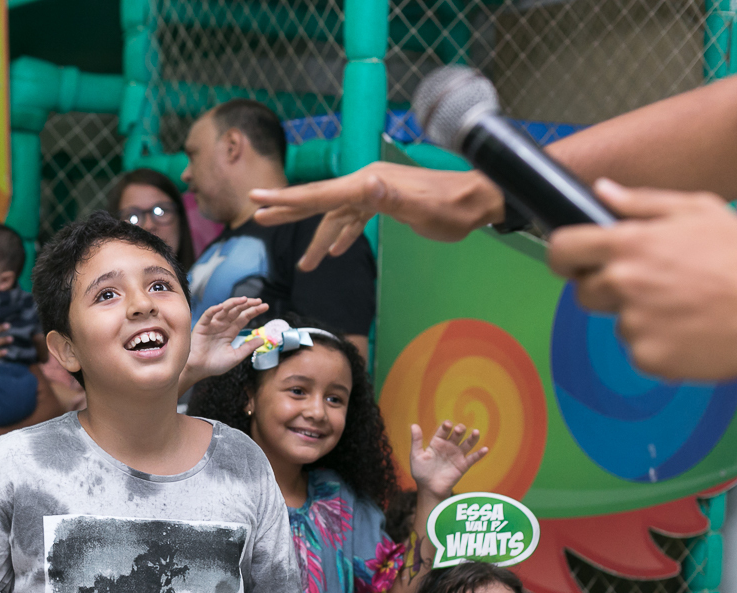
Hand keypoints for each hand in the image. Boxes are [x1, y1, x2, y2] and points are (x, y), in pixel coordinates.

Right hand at [183, 297, 269, 387]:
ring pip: (224, 309)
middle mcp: (222, 325)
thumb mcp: (236, 357)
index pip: (244, 317)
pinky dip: (214, 310)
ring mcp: (212, 324)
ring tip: (245, 300)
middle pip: (237, 310)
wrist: (198, 370)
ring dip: (234, 303)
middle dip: (248, 304)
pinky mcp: (202, 326)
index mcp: (231, 331)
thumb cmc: (215, 365)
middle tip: (259, 301)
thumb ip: (248, 348)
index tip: (265, 306)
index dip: (254, 311)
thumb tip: (263, 339)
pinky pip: (208, 315)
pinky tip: (222, 307)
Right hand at [249, 163, 502, 270]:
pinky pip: (355, 219)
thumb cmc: (452, 207)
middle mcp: (366, 184)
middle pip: (319, 200)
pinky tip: (338, 251)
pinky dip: (343, 234)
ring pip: (336, 216)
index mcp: (367, 184)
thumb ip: (391, 196)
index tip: (257, 201)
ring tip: (304, 264)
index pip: (319, 194)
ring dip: (319, 238)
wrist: (479, 201)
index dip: (286, 200)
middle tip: (258, 215)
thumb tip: (367, 184)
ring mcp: (375, 193)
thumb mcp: (420, 206)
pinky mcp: (385, 202)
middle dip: (289, 211)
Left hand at [409, 421, 488, 499]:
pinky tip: (485, 449)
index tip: (448, 424)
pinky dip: (479, 454)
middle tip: (459, 429)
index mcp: (437, 442)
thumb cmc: (421, 472)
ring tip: (476, 432)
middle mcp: (449, 446)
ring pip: (467, 444)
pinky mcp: (463, 465)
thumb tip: (414, 425)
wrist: (429, 489)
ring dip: (472, 438)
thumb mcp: (416, 456)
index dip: (446, 426)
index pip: (443, 430)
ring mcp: (457, 455)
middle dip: (459, 430)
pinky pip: (473, 458)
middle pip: (457, 434)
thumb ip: (416, 441)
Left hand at [549, 179, 736, 380]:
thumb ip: (643, 203)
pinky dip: (660, 345)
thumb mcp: (700, 211)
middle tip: (655, 285)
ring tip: (685, 307)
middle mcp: (623, 283)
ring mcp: (633, 322)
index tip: (574, 262)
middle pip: (585, 292)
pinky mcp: (648, 356)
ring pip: (618, 322)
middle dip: (609, 290)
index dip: (565, 257)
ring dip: (641, 317)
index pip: (562, 250)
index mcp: (629, 244)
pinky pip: (640, 350)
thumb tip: (602, 191)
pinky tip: (691, 331)